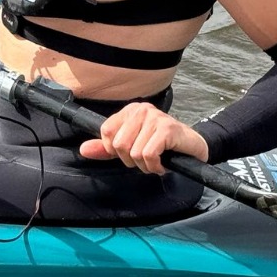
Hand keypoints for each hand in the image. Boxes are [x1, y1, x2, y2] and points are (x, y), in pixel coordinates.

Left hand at [78, 101, 208, 174]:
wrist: (193, 148)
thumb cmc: (161, 147)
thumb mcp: (130, 146)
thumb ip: (106, 148)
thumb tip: (83, 150)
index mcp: (130, 110)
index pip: (106, 132)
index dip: (115, 150)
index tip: (131, 153)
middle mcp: (141, 110)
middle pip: (118, 144)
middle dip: (131, 160)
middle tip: (146, 159)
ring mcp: (155, 117)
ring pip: (133, 152)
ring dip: (145, 166)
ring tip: (157, 161)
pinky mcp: (167, 129)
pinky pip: (148, 155)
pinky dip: (154, 167)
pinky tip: (162, 164)